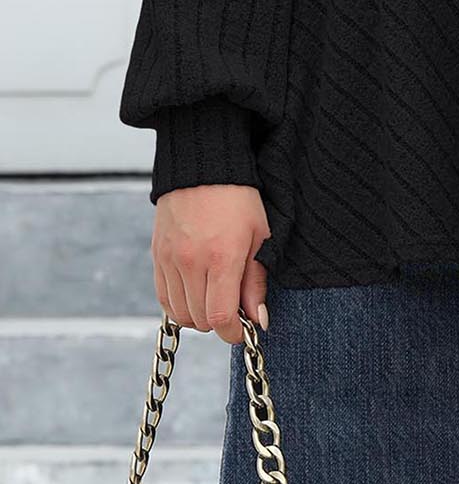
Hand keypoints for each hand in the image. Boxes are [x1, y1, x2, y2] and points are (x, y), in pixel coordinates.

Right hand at [152, 184, 271, 343]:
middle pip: (199, 319)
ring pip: (180, 313)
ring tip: (215, 295)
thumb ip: (255, 281)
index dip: (233, 332)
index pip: (220, 316)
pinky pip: (164, 298)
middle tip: (234, 306)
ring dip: (199, 315)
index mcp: (221, 256)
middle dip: (219, 321)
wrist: (204, 166)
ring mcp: (170, 260)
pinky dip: (179, 303)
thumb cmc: (239, 198)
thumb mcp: (259, 235)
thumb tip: (257, 320)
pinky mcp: (157, 256)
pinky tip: (195, 291)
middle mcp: (191, 262)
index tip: (244, 330)